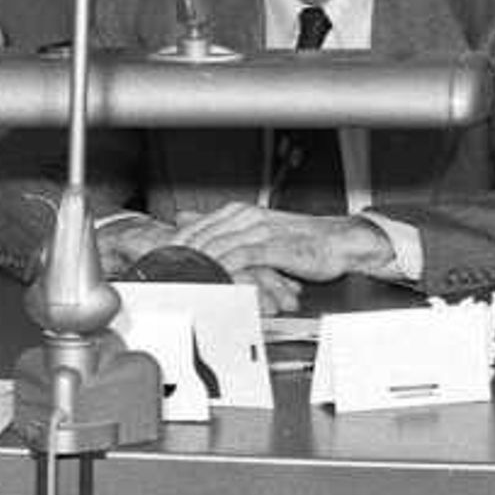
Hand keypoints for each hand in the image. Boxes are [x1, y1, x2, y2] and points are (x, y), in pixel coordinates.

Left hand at [169, 201, 381, 296]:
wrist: (339, 242)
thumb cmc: (301, 242)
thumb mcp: (257, 231)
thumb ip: (222, 228)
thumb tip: (186, 220)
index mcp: (240, 213)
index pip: (196, 228)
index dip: (174, 246)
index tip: (155, 263)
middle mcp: (247, 218)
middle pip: (201, 236)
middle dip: (178, 257)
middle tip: (160, 276)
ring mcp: (261, 231)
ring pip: (218, 246)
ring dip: (195, 264)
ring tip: (177, 280)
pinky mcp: (275, 247)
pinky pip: (242, 258)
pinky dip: (223, 269)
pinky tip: (211, 280)